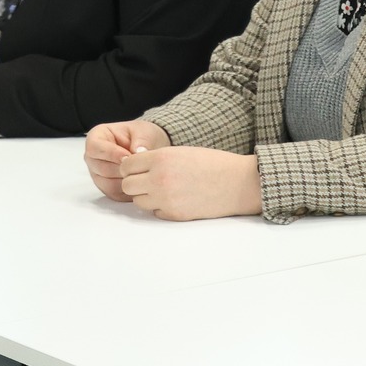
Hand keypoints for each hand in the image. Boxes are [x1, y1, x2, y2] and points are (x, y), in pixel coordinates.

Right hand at [84, 120, 167, 200]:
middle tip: (139, 167)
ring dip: (125, 180)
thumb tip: (138, 152)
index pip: (95, 148)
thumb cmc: (142, 136)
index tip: (129, 156)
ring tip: (141, 173)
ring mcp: (97, 174)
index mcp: (96, 138)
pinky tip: (139, 182)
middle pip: (100, 168)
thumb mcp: (144, 131)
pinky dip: (128, 190)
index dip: (111, 154)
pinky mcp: (106, 188)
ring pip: (107, 183)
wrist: (148, 148)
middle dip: (122, 169)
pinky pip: (114, 193)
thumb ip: (141, 140)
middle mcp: (92, 158)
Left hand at [118, 146, 260, 220]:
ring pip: (137, 201)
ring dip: (146, 196)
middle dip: (135, 183)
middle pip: (127, 185)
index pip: (126, 166)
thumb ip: (156, 158)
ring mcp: (165, 198)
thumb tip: (132, 167)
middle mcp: (159, 178)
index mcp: (161, 158)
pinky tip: (177, 199)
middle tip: (148, 181)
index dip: (131, 167)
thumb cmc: (214, 164)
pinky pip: (154, 212)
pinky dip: (160, 207)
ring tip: (164, 190)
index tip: (139, 169)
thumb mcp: (182, 152)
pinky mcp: (173, 214)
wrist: (238, 183)